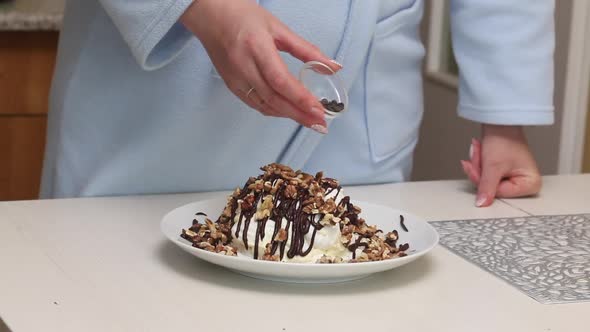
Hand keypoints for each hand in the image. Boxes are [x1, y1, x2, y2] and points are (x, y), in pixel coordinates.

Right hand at [180, 0, 341, 132]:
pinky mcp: (231, 85)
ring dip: (288, 116)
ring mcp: (235, 78)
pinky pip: (255, 104)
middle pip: (274, 99)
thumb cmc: (242, 16)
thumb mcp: (279, 28)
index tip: (318, 109)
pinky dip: (274, 111)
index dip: (300, 98)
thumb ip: (307, 50)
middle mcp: (243, 66)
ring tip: (310, 121)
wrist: (210, 15)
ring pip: (264, 105)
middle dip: (299, 114)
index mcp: (256, 48)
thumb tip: (332, 66)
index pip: (280, 80)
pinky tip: (288, 112)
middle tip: (320, 124)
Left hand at [461, 125, 541, 206]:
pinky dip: (480, 165)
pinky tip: (480, 154)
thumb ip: (486, 188)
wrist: (499, 123)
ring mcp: (514, 178)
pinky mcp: (504, 173)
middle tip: (478, 158)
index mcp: (531, 184)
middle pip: (493, 188)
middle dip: (480, 172)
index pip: (500, 194)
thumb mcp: (493, 167)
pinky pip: (486, 176)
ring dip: (478, 167)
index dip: (485, 181)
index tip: (481, 168)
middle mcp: (525, 183)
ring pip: (487, 182)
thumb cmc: (503, 140)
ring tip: (480, 152)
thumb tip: (482, 204)